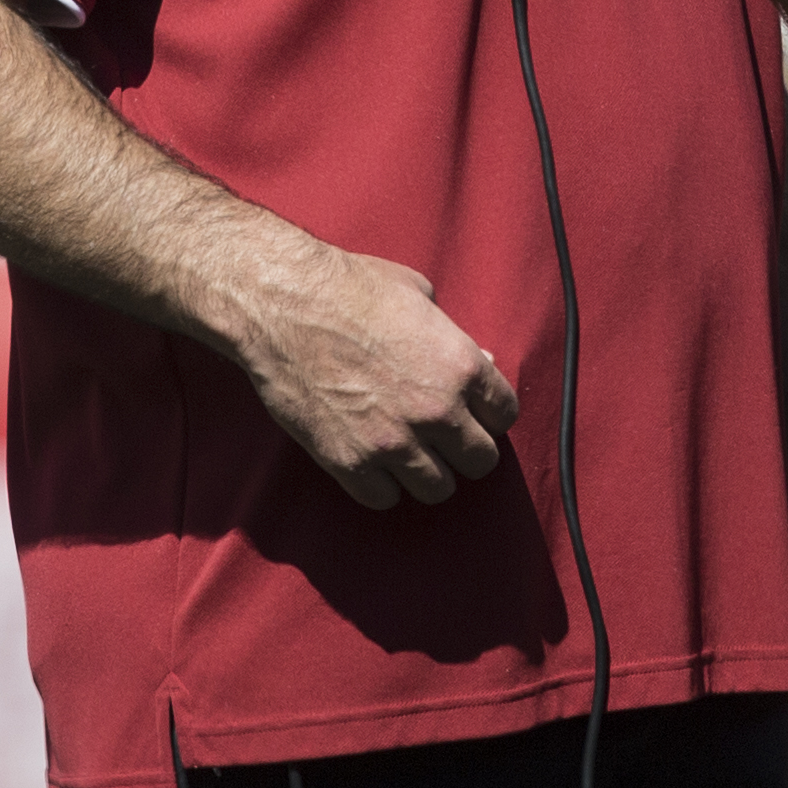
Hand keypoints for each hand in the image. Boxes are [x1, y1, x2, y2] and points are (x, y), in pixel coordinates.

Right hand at [229, 241, 520, 509]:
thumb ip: (454, 338)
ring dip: (426, 473)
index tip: (470, 412)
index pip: (504, 415)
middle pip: (481, 462)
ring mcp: (394, 442)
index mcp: (461, 366)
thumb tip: (480, 363)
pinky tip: (371, 462)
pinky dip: (380, 485)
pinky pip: (384, 499)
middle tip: (441, 438)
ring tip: (407, 454)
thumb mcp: (418, 295)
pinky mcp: (350, 462)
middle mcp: (436, 411)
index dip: (487, 414)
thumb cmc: (349, 287)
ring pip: (438, 490)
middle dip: (464, 450)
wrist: (283, 305)